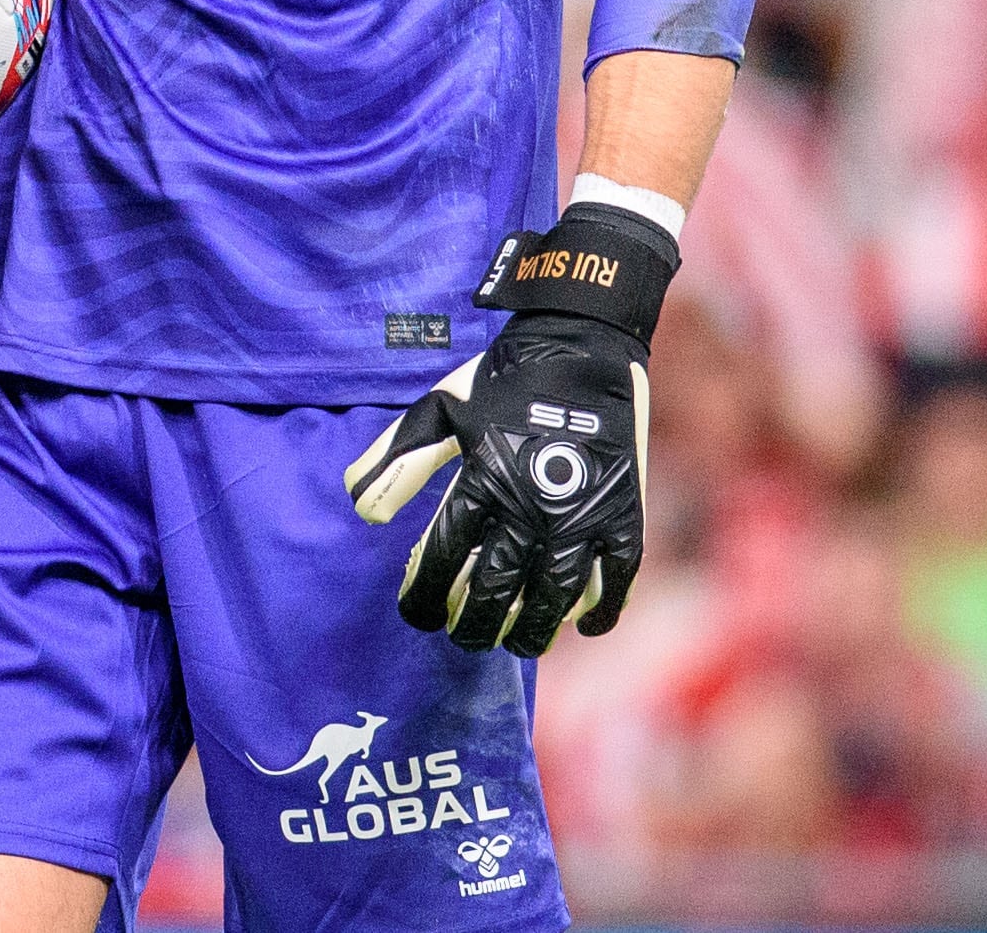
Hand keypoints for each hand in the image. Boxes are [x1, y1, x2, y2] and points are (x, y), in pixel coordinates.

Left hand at [345, 310, 648, 654]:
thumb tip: (362, 512)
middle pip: (496, 592)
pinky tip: (580, 626)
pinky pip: (617, 580)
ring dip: (530, 631)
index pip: (444, 560)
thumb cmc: (503, 380)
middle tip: (459, 637)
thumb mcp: (439, 409)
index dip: (424, 595)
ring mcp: (582, 516)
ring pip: (554, 599)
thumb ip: (398, 459)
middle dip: (471, 624)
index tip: (414, 613)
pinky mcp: (625, 515)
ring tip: (512, 642)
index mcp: (483, 482)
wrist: (581, 343)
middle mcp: (532, 508)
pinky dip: (600, 611)